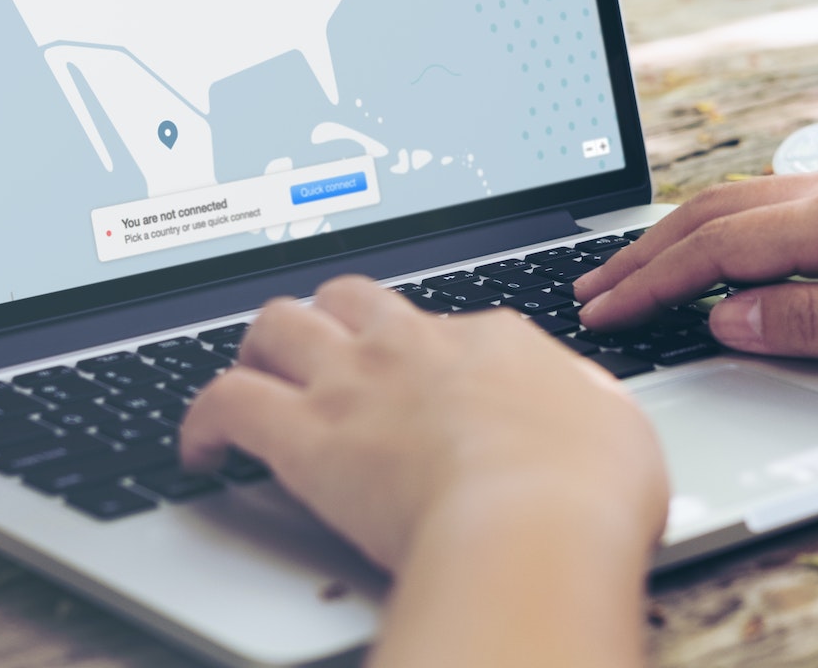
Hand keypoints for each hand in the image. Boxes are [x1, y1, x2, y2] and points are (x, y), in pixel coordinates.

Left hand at [181, 276, 666, 571]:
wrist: (534, 521)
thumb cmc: (587, 489)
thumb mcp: (618, 430)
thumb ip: (589, 409)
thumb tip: (587, 413)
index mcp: (490, 340)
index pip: (438, 323)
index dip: (418, 350)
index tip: (414, 379)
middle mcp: (413, 345)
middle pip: (348, 297)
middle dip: (328, 318)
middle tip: (319, 353)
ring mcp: (355, 383)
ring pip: (276, 324)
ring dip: (257, 348)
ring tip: (251, 378)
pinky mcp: (304, 436)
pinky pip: (225, 402)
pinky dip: (200, 421)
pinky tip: (199, 448)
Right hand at [573, 161, 817, 378]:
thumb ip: (813, 320)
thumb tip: (727, 315)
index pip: (718, 248)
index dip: (652, 282)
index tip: (604, 312)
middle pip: (715, 212)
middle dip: (644, 253)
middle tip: (591, 291)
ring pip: (742, 200)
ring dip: (678, 236)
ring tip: (633, 270)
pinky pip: (776, 201)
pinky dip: (723, 226)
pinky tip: (717, 247)